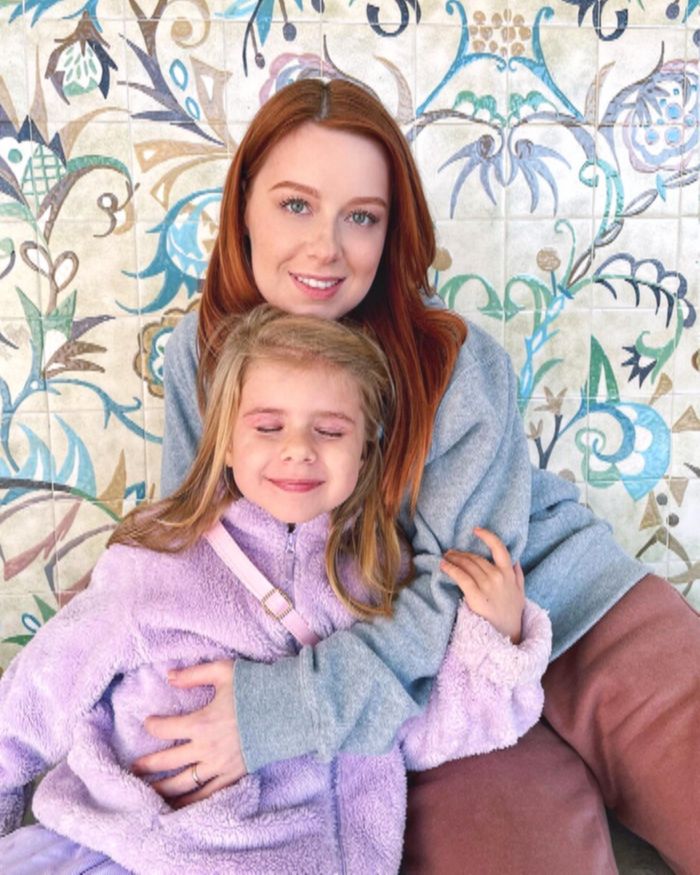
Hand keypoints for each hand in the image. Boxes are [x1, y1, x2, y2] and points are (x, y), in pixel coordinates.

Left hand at [131, 659, 246, 808]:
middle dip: (147, 765)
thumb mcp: (223, 671)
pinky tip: (178, 806)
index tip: (148, 723)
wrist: (288, 708)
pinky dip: (191, 803)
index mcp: (202, 722)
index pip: (166, 729)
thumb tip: (169, 676)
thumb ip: (194, 674)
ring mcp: (220, 766)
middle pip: (168, 762)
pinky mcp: (234, 776)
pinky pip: (207, 795)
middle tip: (133, 768)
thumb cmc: (255, 687)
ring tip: (146, 793)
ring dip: (162, 790)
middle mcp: (207, 748)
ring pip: (184, 784)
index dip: (152, 725)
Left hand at [440, 527, 524, 642]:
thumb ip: (519, 576)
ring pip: (467, 566)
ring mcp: (487, 586)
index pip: (500, 549)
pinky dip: (450, 569)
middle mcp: (498, 576)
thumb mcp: (521, 594)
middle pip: (476, 558)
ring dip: (454, 559)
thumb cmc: (512, 615)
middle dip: (461, 553)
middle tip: (450, 552)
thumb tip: (517, 562)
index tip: (476, 530)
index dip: (487, 536)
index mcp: (509, 574)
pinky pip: (461, 577)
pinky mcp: (476, 596)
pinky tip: (443, 566)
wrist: (508, 636)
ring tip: (445, 558)